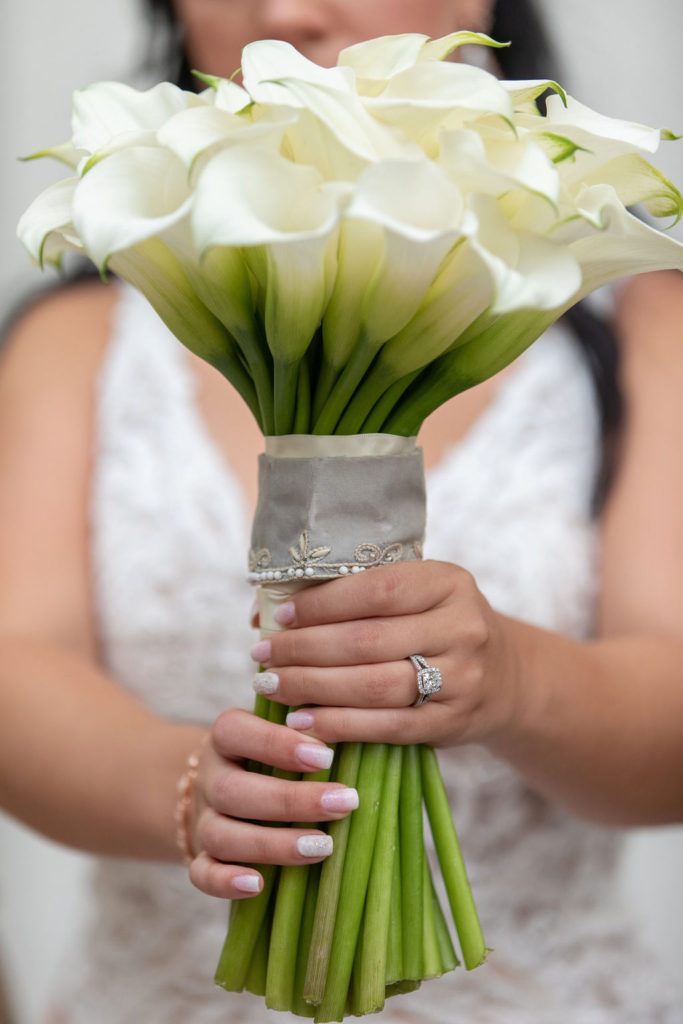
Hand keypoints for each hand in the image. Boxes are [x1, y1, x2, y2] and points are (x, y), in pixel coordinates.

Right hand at [187, 709, 358, 899]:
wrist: (224, 787)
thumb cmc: (272, 755)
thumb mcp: (283, 733)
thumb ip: (309, 730)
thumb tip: (359, 733)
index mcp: (226, 738)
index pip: (236, 731)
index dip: (277, 743)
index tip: (327, 756)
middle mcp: (209, 778)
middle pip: (233, 790)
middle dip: (291, 801)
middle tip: (344, 803)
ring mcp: (202, 820)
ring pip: (220, 835)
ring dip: (272, 844)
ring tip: (324, 846)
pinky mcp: (201, 857)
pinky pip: (202, 874)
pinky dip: (226, 882)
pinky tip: (257, 885)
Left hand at [249, 561, 519, 748]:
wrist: (504, 677)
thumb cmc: (435, 626)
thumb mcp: (416, 597)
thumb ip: (352, 597)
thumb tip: (263, 611)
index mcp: (448, 582)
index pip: (376, 589)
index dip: (321, 604)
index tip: (280, 617)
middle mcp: (462, 627)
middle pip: (367, 641)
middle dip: (304, 649)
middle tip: (262, 655)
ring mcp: (463, 678)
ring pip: (373, 686)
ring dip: (313, 687)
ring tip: (272, 686)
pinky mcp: (454, 722)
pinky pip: (387, 726)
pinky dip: (339, 725)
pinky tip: (303, 721)